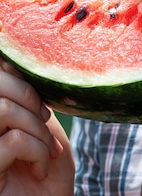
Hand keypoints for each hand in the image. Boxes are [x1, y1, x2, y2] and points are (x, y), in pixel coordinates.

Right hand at [0, 63, 73, 194]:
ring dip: (37, 129)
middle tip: (44, 118)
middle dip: (27, 95)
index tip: (38, 102)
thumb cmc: (48, 168)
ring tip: (47, 150)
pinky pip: (13, 141)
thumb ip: (24, 96)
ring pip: (4, 110)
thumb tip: (9, 63)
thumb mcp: (39, 123)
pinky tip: (40, 169)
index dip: (15, 76)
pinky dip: (37, 151)